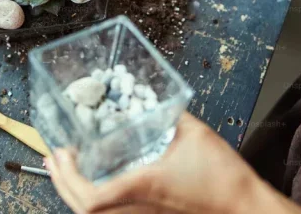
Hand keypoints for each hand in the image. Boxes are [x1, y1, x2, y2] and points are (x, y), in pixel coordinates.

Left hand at [45, 113, 300, 213]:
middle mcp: (136, 209)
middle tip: (53, 157)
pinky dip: (94, 200)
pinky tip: (96, 181)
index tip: (61, 152)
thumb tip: (151, 98)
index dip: (67, 178)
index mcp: (142, 187)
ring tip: (65, 167)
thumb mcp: (195, 134)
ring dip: (73, 191)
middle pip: (83, 209)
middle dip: (61, 183)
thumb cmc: (224, 180)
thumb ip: (169, 113)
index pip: (92, 198)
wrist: (247, 211)